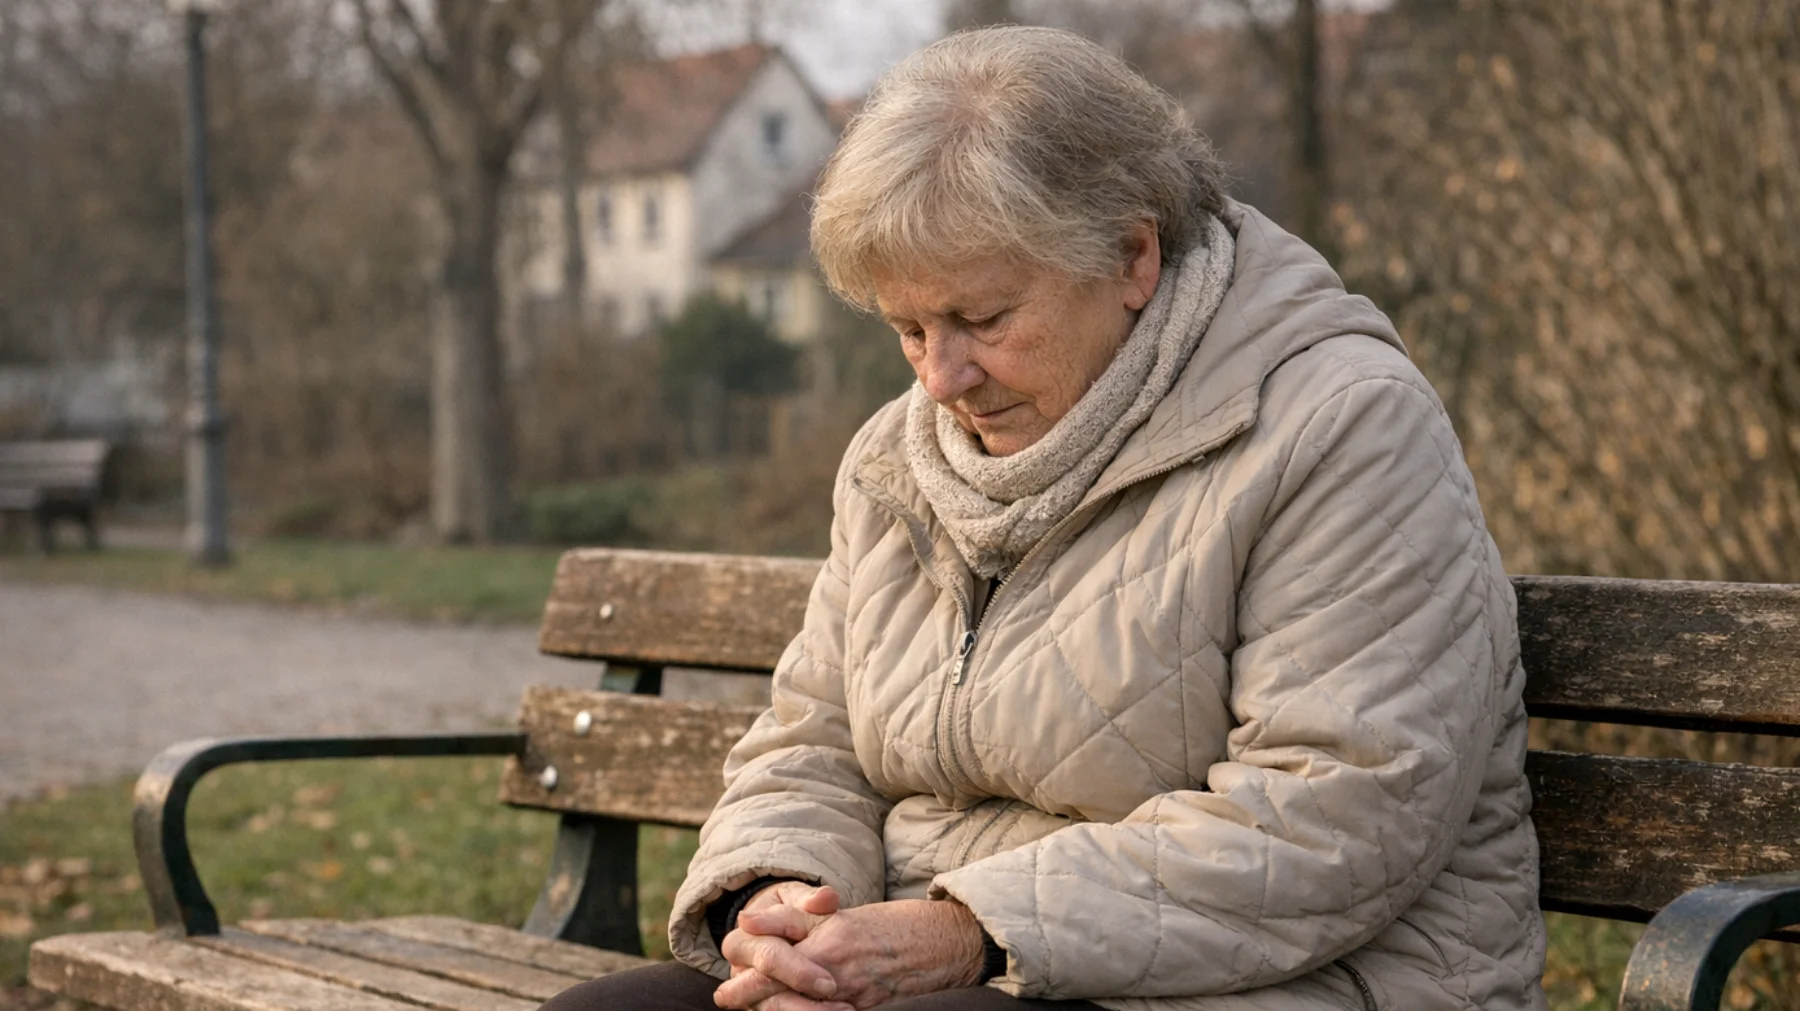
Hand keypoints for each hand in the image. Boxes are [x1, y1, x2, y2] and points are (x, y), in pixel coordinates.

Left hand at [715, 899, 985, 1009]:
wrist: (945, 939)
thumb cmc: (891, 926)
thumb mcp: (841, 916)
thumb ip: (793, 920)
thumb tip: (746, 921)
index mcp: (828, 937)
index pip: (773, 962)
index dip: (745, 982)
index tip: (724, 994)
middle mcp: (838, 965)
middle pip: (781, 989)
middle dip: (752, 1000)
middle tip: (728, 1003)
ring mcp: (855, 992)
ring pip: (803, 1010)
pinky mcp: (871, 1010)